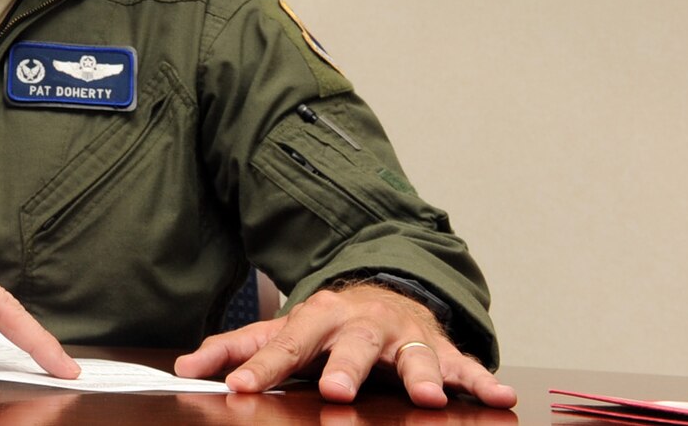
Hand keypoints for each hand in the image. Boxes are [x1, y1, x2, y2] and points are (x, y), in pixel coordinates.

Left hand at [173, 283, 516, 407]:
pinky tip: (500, 397)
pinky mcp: (438, 347)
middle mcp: (360, 325)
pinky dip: (482, 380)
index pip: (284, 346)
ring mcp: (402, 334)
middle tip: (335, 390)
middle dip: (344, 368)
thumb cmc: (326, 323)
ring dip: (421, 375)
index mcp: (316, 319)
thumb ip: (237, 349)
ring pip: (413, 354)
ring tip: (429, 398)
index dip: (261, 367)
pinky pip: (465, 364)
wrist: (382, 289)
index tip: (239, 387)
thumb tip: (186, 366)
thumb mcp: (281, 331)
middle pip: (351, 347)